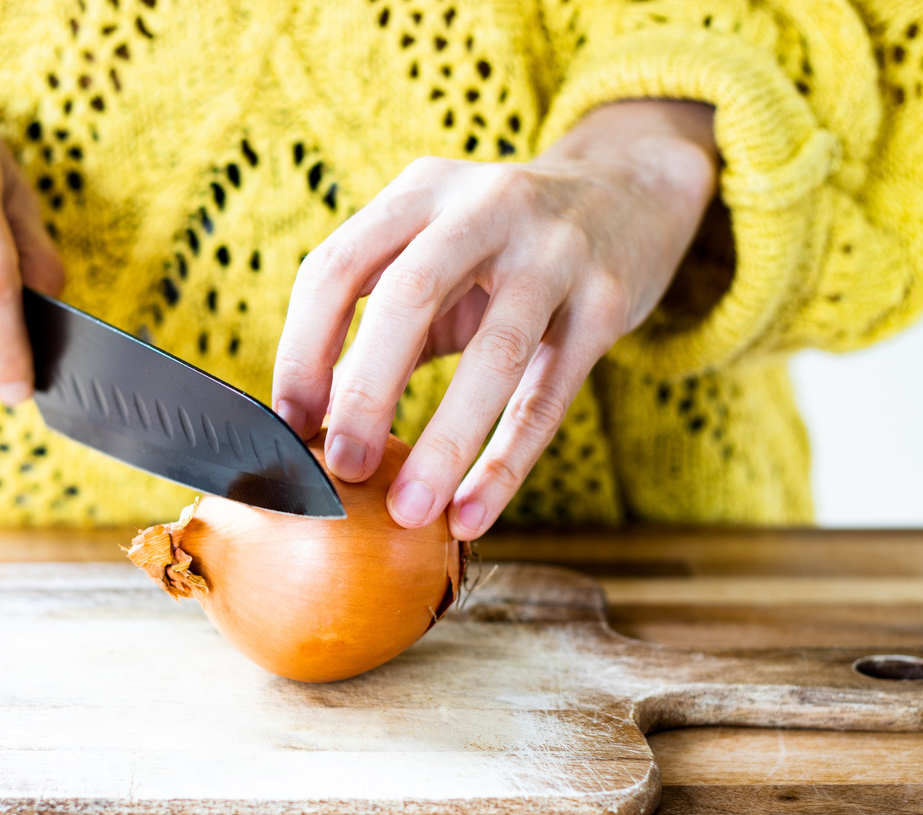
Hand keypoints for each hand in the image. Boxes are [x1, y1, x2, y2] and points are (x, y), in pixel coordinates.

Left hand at [272, 100, 717, 539]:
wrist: (632, 192)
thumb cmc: (505, 245)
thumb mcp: (436, 255)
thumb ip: (378, 324)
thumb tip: (311, 422)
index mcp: (421, 191)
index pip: (337, 266)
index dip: (302, 350)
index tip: (289, 425)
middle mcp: (486, 205)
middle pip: (409, 296)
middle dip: (368, 391)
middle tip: (343, 469)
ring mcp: (555, 250)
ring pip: (495, 353)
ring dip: (444, 441)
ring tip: (410, 511)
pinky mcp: (608, 301)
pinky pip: (549, 395)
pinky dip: (506, 463)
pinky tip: (472, 514)